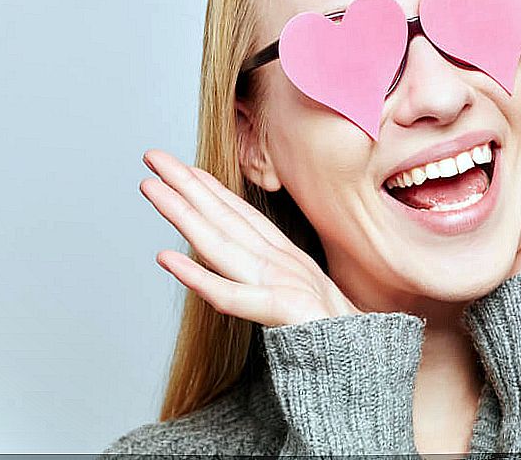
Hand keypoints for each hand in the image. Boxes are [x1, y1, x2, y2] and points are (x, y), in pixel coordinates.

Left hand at [140, 149, 360, 326]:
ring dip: (183, 213)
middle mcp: (282, 262)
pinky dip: (198, 276)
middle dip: (187, 184)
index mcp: (287, 258)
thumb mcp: (303, 296)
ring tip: (150, 189)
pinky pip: (232, 296)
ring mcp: (282, 283)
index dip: (210, 188)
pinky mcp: (284, 311)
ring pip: (221, 244)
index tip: (182, 167)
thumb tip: (242, 265)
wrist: (370, 363)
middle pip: (226, 217)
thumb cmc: (335, 335)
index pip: (241, 215)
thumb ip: (270, 280)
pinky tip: (167, 259)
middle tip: (152, 157)